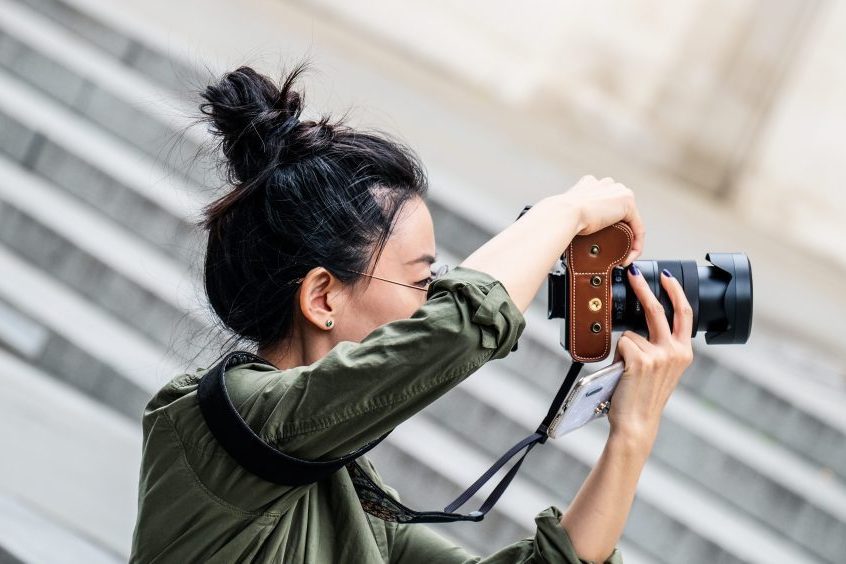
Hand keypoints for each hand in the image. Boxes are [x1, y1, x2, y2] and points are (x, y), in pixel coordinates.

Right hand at [562, 175, 644, 266]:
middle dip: (619, 232)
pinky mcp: (627, 203)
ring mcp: (618, 191)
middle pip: (619, 211)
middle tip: (613, 251)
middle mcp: (606, 184)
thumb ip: (578, 215)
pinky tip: (627, 258)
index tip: (602, 240)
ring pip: (630, 220)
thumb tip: (581, 229)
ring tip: (621, 256)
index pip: (605, 204)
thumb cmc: (560, 216)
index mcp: (590, 184)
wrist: (563, 215)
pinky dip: (635, 245)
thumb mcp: (570, 214)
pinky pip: (638, 228)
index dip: (606, 224)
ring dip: (628, 240)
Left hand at [607, 265, 694, 446]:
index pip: (684, 314)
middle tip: (633, 272)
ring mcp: (658, 355)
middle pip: (658, 310)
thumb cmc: (644, 396)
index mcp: (684, 353)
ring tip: (626, 370)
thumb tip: (638, 326)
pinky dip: (617, 355)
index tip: (666, 275)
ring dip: (624, 347)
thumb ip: (659, 347)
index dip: (675, 291)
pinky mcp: (640, 359)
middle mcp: (675, 352)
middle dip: (643, 287)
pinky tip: (622, 372)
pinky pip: (621, 343)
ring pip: (631, 332)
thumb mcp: (662, 370)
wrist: (637, 422)